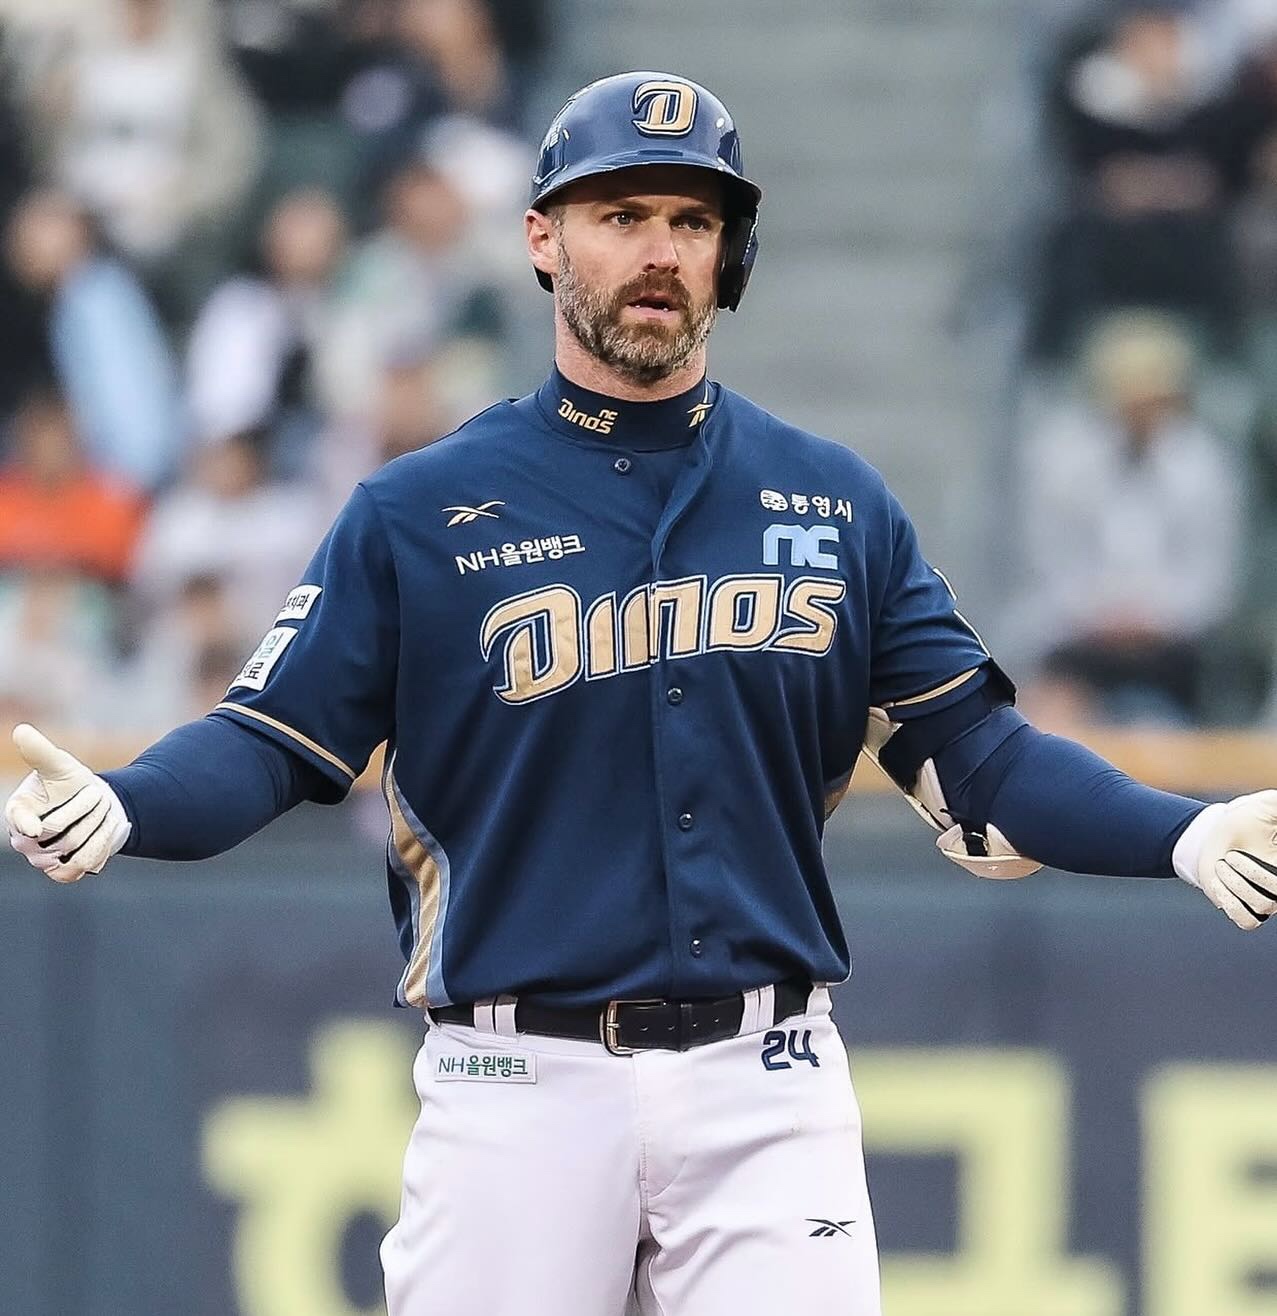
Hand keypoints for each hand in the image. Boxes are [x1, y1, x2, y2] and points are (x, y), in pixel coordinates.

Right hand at [4, 724, 130, 882]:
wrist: (95, 806)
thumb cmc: (70, 783)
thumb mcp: (59, 765)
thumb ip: (40, 752)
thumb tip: (21, 731)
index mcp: (18, 810)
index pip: (18, 819)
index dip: (26, 825)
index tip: (36, 829)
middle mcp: (24, 839)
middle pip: (58, 831)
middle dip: (87, 808)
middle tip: (96, 794)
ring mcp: (41, 859)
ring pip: (74, 849)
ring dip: (98, 826)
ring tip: (101, 811)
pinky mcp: (62, 872)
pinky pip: (81, 866)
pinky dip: (100, 847)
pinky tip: (105, 832)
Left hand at [1173, 793, 1276, 929]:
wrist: (1215, 834)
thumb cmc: (1246, 817)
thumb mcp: (1268, 805)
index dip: (1269, 877)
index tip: (1237, 858)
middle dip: (1251, 874)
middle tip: (1231, 856)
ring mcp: (1266, 901)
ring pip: (1262, 906)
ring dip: (1234, 884)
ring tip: (1222, 865)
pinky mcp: (1245, 911)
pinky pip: (1247, 921)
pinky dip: (1230, 904)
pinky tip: (1218, 885)